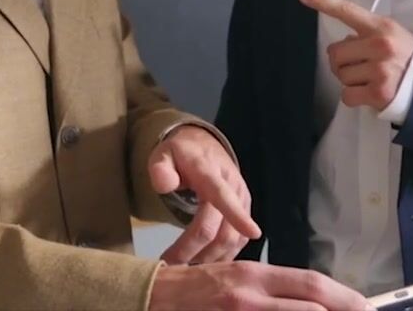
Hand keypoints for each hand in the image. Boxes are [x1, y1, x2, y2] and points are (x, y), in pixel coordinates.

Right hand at [148, 262, 373, 310]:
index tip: (365, 306)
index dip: (342, 296)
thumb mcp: (235, 277)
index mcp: (254, 275)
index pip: (309, 283)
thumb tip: (312, 300)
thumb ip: (271, 289)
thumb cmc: (195, 287)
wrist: (153, 298)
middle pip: (310, 302)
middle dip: (344, 309)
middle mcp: (250, 293)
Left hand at [149, 125, 260, 263]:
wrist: (203, 145)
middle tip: (170, 265)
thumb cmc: (181, 154)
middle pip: (221, 229)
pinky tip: (207, 263)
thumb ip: (160, 168)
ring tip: (185, 268)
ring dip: (211, 258)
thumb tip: (165, 185)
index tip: (252, 232)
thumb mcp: (162, 153)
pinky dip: (224, 255)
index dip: (236, 215)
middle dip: (196, 252)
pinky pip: (238, 239)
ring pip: (232, 239)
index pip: (223, 195)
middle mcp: (231, 186)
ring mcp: (241, 199)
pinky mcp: (245, 209)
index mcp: (209, 171)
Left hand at [299, 0, 412, 110]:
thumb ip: (366, 35)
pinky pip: (347, 95)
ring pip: (340, 75)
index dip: (324, 3)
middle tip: (358, 65)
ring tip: (369, 78)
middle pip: (335, 53)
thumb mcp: (392, 35)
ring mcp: (379, 70)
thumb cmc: (407, 57)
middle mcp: (380, 46)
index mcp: (381, 27)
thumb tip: (342, 45)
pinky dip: (353, 96)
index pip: (348, 11)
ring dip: (349, 79)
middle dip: (341, 61)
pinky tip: (368, 92)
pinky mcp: (378, 92)